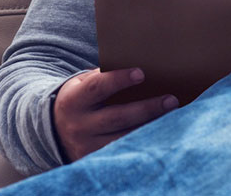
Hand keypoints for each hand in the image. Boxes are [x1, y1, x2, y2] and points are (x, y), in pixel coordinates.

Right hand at [53, 68, 177, 161]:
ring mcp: (87, 146)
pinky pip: (124, 152)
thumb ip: (104, 77)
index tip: (142, 73)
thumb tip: (143, 70)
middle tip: (172, 100)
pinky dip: (145, 142)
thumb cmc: (82, 98)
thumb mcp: (84, 84)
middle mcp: (79, 126)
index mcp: (74, 101)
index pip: (97, 88)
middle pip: (116, 118)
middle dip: (146, 109)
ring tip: (174, 117)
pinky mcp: (96, 160)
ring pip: (123, 139)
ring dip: (151, 128)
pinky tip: (164, 133)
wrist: (57, 129)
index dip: (118, 80)